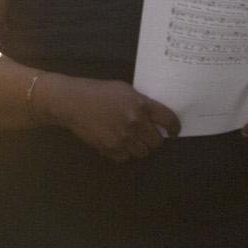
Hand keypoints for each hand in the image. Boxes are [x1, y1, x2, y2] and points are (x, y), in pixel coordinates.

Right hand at [37, 76, 179, 161]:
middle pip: (157, 142)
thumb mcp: (125, 90)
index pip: (168, 120)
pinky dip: (125, 153)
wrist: (73, 103)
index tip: (174, 131)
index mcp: (142, 105)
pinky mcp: (111, 149)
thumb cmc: (99, 91)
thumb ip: (142, 102)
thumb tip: (155, 116)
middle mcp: (136, 123)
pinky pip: (126, 157)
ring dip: (140, 147)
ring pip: (143, 152)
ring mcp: (123, 139)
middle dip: (155, 139)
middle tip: (149, 135)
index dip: (175, 128)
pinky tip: (119, 143)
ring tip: (133, 140)